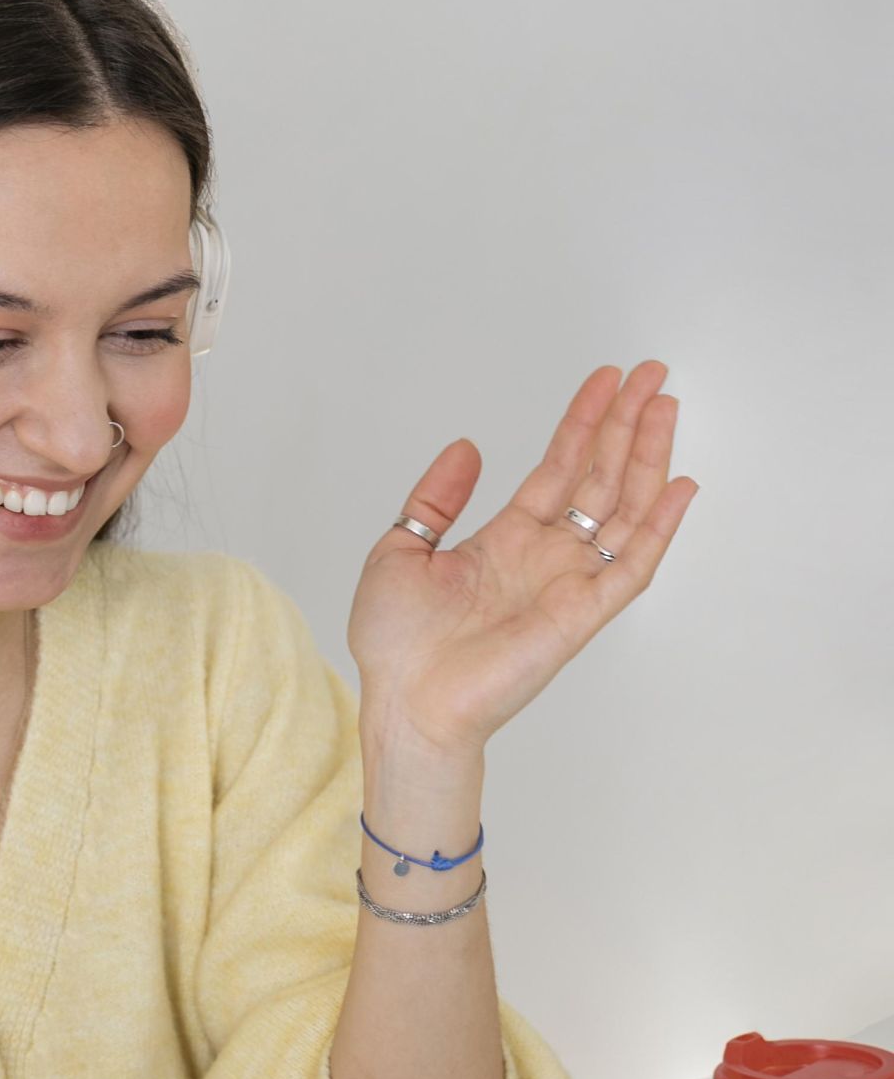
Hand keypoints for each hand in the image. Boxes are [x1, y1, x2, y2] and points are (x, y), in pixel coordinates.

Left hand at [346, 360, 697, 754]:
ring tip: (665, 405)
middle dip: (626, 424)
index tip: (607, 380)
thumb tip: (466, 446)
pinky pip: (633, 566)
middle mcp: (546, 558)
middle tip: (653, 375)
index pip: (558, 469)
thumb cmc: (398, 647)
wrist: (407, 703)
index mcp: (506, 542)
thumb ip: (435, 499)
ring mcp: (569, 584)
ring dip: (648, 457)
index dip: (583, 423)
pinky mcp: (583, 615)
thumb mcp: (399, 551)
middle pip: (600, 478)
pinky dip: (660, 527)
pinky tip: (679, 485)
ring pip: (624, 509)